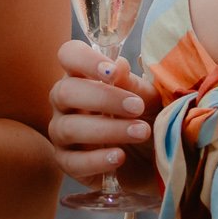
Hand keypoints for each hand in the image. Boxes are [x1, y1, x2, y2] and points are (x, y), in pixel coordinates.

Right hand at [47, 39, 162, 196]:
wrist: (155, 161)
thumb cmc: (146, 120)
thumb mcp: (150, 100)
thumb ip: (133, 85)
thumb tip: (119, 65)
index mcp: (83, 76)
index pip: (69, 56)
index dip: (84, 59)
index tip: (111, 72)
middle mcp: (65, 102)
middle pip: (64, 92)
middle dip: (102, 98)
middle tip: (137, 107)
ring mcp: (62, 133)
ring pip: (68, 128)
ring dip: (107, 129)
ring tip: (140, 132)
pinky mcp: (68, 163)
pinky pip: (73, 162)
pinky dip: (97, 160)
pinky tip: (119, 157)